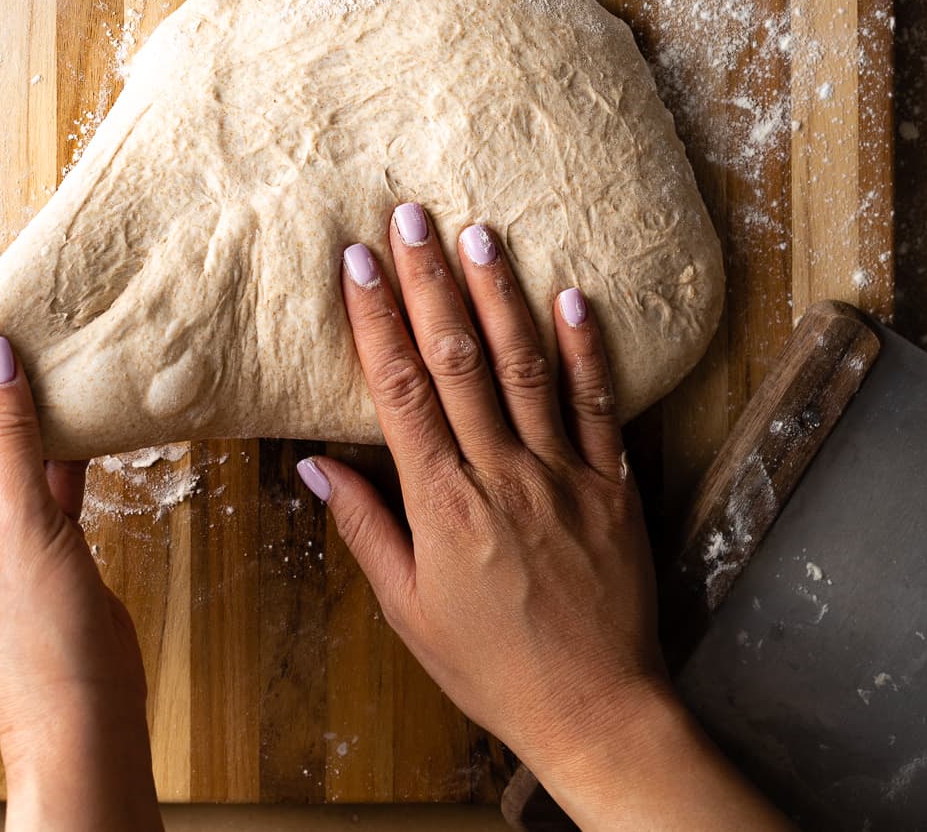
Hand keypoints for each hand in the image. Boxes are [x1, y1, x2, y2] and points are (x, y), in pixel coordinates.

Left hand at [0, 277, 161, 831]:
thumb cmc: (35, 639)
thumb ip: (9, 435)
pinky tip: (82, 397)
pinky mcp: (33, 535)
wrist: (86, 713)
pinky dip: (59, 435)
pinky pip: (39, 467)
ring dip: (29, 397)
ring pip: (4, 440)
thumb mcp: (19, 521)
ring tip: (54, 336)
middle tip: (21, 304)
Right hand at [298, 205, 789, 830]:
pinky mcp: (612, 483)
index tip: (356, 263)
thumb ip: (363, 526)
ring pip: (526, 366)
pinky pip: (598, 404)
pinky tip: (572, 294)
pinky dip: (586, 348)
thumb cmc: (490, 665)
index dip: (375, 320)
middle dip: (430, 282)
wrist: (594, 710)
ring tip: (479, 233)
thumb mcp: (407, 608)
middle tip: (410, 216)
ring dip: (500, 295)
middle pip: (459, 360)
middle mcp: (501, 474)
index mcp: (443, 504)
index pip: (400, 390)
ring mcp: (562, 474)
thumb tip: (313, 461)